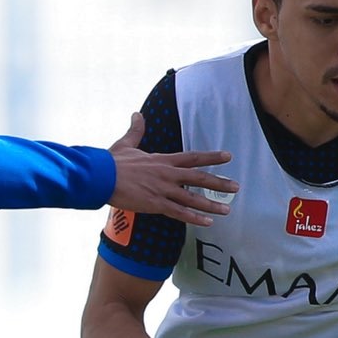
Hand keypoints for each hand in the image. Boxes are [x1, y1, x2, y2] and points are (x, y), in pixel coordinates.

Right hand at [107, 111, 237, 224]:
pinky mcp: (155, 204)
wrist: (101, 176)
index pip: (192, 157)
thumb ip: (136, 130)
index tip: (227, 156)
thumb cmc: (111, 162)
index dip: (211, 157)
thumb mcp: (126, 143)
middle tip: (236, 187)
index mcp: (162, 160)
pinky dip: (194, 218)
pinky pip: (179, 213)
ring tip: (227, 209)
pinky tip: (207, 222)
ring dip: (211, 204)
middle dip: (219, 182)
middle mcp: (167, 174)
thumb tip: (137, 115)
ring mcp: (162, 190)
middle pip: (199, 178)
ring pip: (192, 198)